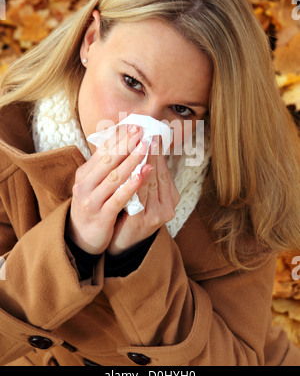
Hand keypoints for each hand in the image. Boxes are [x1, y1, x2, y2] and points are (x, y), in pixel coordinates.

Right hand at [66, 125, 148, 253]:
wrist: (80, 238)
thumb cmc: (93, 205)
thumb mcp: (93, 184)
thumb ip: (105, 167)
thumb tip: (122, 141)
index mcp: (84, 174)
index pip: (102, 151)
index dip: (119, 137)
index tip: (134, 125)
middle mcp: (85, 185)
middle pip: (108, 161)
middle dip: (126, 144)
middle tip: (142, 131)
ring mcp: (92, 201)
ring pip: (114, 177)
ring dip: (131, 161)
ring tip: (146, 147)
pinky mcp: (101, 216)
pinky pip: (118, 199)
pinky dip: (131, 186)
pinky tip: (143, 175)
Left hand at [107, 137, 179, 255]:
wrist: (122, 242)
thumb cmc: (131, 211)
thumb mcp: (143, 192)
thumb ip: (146, 173)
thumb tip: (142, 145)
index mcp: (170, 197)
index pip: (164, 169)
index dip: (158, 151)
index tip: (152, 133)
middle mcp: (167, 206)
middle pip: (159, 174)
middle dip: (151, 153)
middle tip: (146, 134)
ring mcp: (156, 215)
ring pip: (150, 184)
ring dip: (143, 163)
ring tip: (138, 146)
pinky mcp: (143, 222)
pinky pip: (138, 198)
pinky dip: (135, 182)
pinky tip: (131, 170)